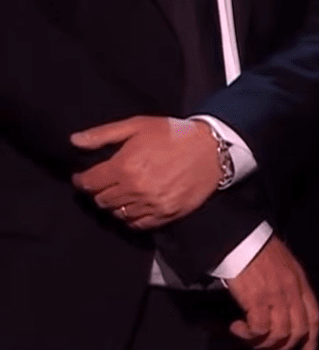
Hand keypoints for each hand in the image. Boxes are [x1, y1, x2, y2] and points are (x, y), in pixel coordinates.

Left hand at [71, 116, 221, 229]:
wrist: (213, 148)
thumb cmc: (175, 134)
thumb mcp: (138, 125)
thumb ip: (104, 134)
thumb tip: (74, 141)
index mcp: (124, 167)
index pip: (89, 183)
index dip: (82, 180)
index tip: (84, 177)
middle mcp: (135, 189)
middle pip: (101, 200)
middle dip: (99, 191)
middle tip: (106, 184)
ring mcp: (151, 204)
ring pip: (118, 213)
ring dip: (115, 204)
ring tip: (122, 194)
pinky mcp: (167, 214)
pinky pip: (138, 224)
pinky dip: (132, 217)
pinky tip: (136, 206)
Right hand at [226, 235, 318, 349]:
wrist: (238, 237)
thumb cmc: (256, 249)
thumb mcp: (282, 265)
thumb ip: (288, 286)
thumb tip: (284, 310)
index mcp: (301, 283)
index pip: (314, 317)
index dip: (312, 340)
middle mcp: (293, 291)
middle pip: (298, 331)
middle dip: (283, 349)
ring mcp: (276, 295)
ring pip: (280, 335)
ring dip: (262, 345)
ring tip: (247, 340)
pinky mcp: (257, 299)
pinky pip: (259, 329)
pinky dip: (248, 335)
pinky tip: (236, 328)